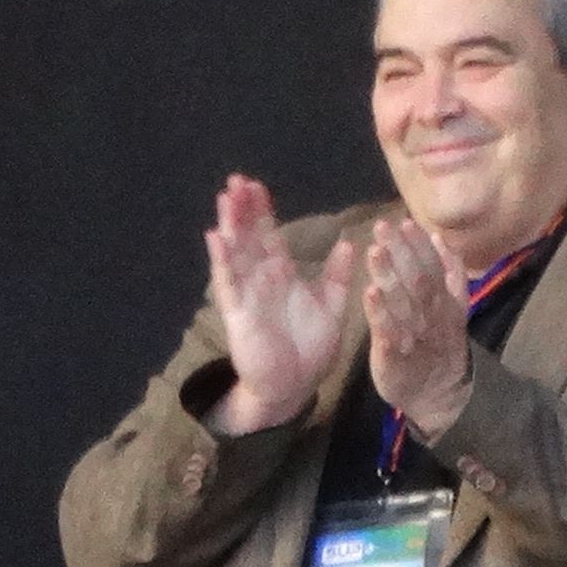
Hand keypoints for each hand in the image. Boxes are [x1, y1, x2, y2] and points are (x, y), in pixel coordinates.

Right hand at [203, 176, 366, 434]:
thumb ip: (338, 276)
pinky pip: (229, 283)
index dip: (263, 211)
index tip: (257, 186)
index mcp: (282, 276)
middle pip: (249, 237)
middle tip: (236, 180)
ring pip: (236, 252)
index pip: (269, 236)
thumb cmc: (310, 350)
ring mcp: (247, 294)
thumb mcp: (332, 307)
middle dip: (242, 209)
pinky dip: (222, 260)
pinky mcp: (239, 313)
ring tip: (224, 196)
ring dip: (230, 224)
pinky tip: (216, 237)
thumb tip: (350, 243)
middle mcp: (261, 280)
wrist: (295, 387)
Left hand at [366, 219, 473, 439]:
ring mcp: (415, 336)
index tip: (404, 222)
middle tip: (382, 226)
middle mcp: (432, 315)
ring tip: (373, 251)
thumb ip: (449, 274)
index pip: (433, 267)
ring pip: (404, 302)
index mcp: (444, 301)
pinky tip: (368, 292)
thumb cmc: (437, 344)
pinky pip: (388, 332)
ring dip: (389, 275)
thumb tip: (440, 238)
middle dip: (401, 251)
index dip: (419, 245)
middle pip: (418, 279)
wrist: (440, 395)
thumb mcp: (452, 308)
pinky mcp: (395, 357)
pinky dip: (380, 313)